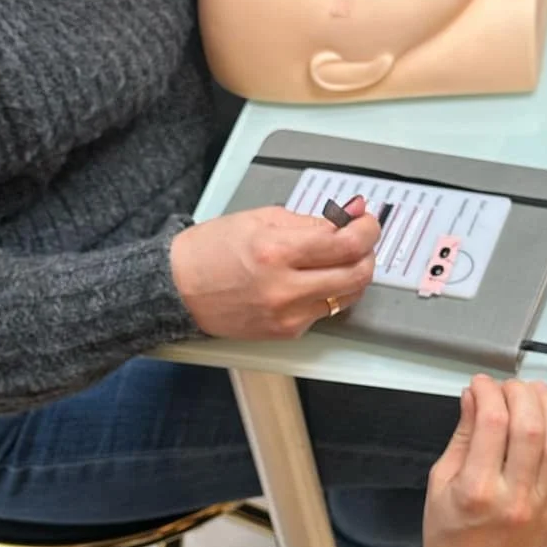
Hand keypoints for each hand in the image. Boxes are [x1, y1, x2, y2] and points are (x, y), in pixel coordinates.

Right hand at [170, 196, 380, 340]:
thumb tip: (350, 214)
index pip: (346, 242)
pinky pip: (325, 311)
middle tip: (360, 240)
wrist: (178, 290)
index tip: (367, 222)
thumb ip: (311, 219)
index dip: (368, 229)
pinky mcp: (286, 332)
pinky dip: (329, 293)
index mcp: (276, 250)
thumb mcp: (260, 219)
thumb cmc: (212, 251)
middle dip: (367, 252)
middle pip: (357, 273)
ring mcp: (287, 314)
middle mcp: (284, 287)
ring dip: (353, 274)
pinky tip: (313, 280)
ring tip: (338, 259)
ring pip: (348, 296)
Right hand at [416, 376, 546, 546]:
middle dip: (520, 393)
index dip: (489, 391)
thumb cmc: (447, 539)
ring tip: (534, 394)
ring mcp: (541, 507)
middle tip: (508, 386)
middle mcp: (513, 498)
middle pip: (530, 426)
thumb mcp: (438, 484)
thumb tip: (473, 397)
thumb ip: (460, 437)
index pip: (492, 421)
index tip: (481, 384)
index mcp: (476, 490)